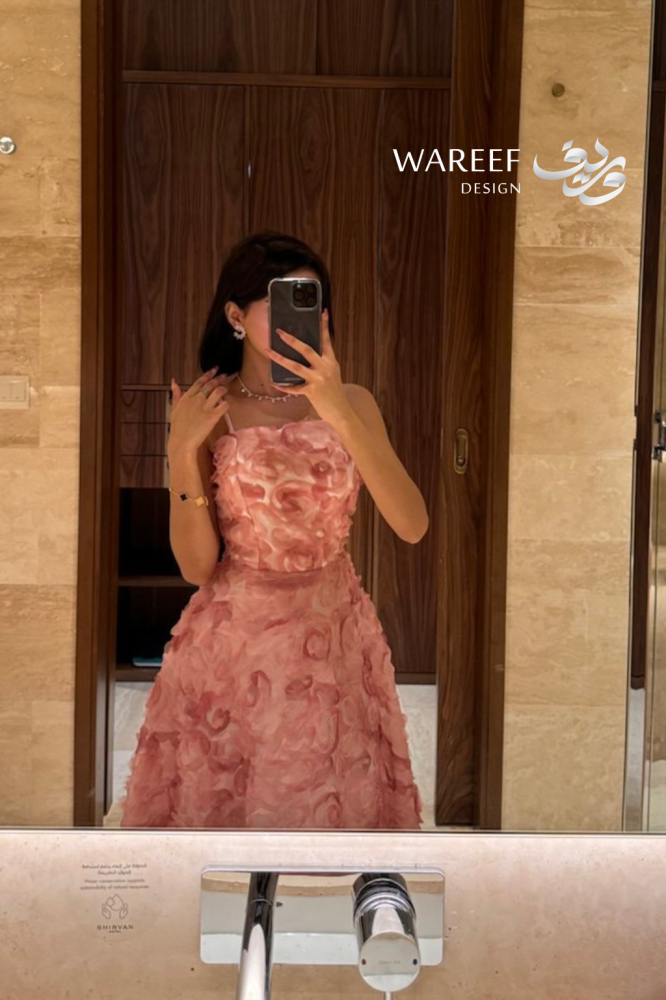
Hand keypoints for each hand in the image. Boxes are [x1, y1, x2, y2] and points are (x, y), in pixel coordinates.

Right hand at [168, 368, 232, 454]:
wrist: (182, 442)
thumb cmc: (178, 428)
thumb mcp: (174, 408)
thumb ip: (176, 394)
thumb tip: (173, 382)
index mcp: (187, 397)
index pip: (199, 381)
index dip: (208, 374)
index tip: (214, 370)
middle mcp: (196, 399)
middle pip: (210, 385)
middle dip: (219, 378)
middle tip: (224, 375)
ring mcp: (205, 407)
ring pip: (218, 392)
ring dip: (224, 389)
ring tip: (226, 388)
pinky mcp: (213, 416)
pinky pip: (224, 405)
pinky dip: (227, 403)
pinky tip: (227, 403)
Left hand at [263, 309, 349, 425]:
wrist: (341, 411)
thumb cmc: (334, 392)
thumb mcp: (332, 373)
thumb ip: (322, 363)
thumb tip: (304, 353)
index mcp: (331, 362)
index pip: (327, 340)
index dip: (324, 326)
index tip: (323, 312)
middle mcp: (325, 368)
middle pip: (307, 350)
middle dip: (292, 340)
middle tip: (280, 332)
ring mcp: (318, 379)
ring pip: (295, 366)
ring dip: (280, 358)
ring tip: (269, 351)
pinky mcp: (311, 391)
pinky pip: (293, 387)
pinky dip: (283, 386)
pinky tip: (275, 382)